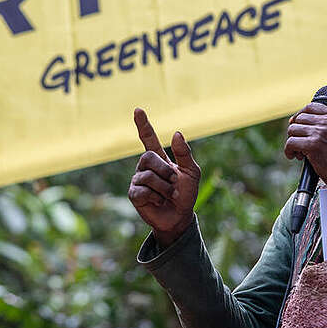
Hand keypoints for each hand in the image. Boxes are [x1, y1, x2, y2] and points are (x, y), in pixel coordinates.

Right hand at [128, 108, 200, 247]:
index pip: (148, 138)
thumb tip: (177, 132)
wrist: (180, 217)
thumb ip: (184, 154)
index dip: (143, 124)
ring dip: (164, 188)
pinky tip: (158, 201)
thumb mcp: (192, 172)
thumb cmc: (186, 193)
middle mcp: (146, 167)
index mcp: (160, 158)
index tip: (138, 110)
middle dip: (165, 171)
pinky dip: (155, 197)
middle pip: (148, 157)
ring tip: (168, 195)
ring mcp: (138, 180)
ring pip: (147, 176)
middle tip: (174, 183)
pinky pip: (142, 190)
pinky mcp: (134, 195)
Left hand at [284, 102, 326, 193]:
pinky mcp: (313, 145)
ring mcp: (320, 132)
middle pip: (299, 119)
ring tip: (300, 152)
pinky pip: (291, 143)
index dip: (300, 116)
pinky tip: (295, 157)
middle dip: (296, 132)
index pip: (311, 107)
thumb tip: (299, 120)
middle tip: (301, 145)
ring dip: (293, 142)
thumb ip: (326, 125)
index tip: (297, 125)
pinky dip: (289, 151)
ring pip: (293, 130)